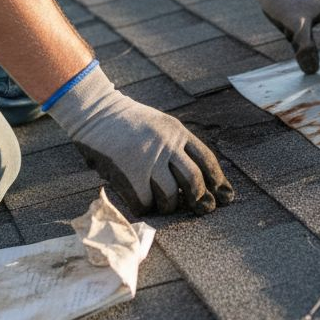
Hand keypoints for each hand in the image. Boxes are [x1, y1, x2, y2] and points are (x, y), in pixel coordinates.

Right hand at [47, 64, 233, 214]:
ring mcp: (147, 159)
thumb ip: (175, 146)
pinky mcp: (128, 172)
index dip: (218, 181)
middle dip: (200, 200)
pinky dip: (145, 207)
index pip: (207, 159)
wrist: (94, 110)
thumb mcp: (158, 124)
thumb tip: (197, 183)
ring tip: (164, 205)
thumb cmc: (126, 122)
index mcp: (177, 132)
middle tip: (201, 209)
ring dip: (169, 207)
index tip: (225, 196)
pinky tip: (142, 203)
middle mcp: (166, 144)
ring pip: (170, 196)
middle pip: (194, 180)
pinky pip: (144, 202)